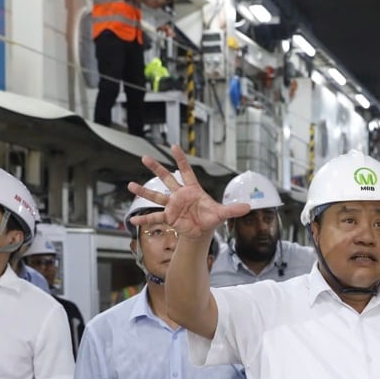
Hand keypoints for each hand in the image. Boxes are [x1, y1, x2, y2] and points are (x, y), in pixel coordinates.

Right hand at [128, 145, 249, 239]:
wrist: (202, 231)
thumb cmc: (210, 218)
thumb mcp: (222, 213)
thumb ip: (233, 209)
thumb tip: (249, 206)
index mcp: (192, 190)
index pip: (186, 171)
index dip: (180, 159)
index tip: (174, 146)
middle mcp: (180, 195)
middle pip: (166, 178)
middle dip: (156, 168)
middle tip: (145, 157)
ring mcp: (172, 206)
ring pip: (156, 195)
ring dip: (144, 190)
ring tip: (130, 185)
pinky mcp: (169, 218)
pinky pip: (155, 218)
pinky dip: (144, 220)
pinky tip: (132, 221)